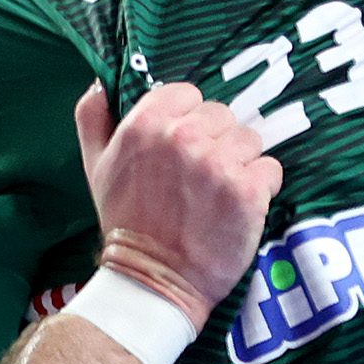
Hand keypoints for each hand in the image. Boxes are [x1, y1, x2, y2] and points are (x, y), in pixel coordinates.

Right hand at [75, 83, 281, 318]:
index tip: (183, 148)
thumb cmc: (125, 222)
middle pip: (222, 115)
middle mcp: (184, 137)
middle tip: (200, 178)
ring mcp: (219, 163)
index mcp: (147, 123)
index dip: (189, 120)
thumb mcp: (95, 166)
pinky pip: (270, 170)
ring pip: (249, 140)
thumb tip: (101, 83)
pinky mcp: (249, 191)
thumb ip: (93, 118)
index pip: (188, 94)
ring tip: (219, 194)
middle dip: (216, 142)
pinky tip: (238, 208)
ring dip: (240, 163)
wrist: (153, 280)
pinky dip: (260, 188)